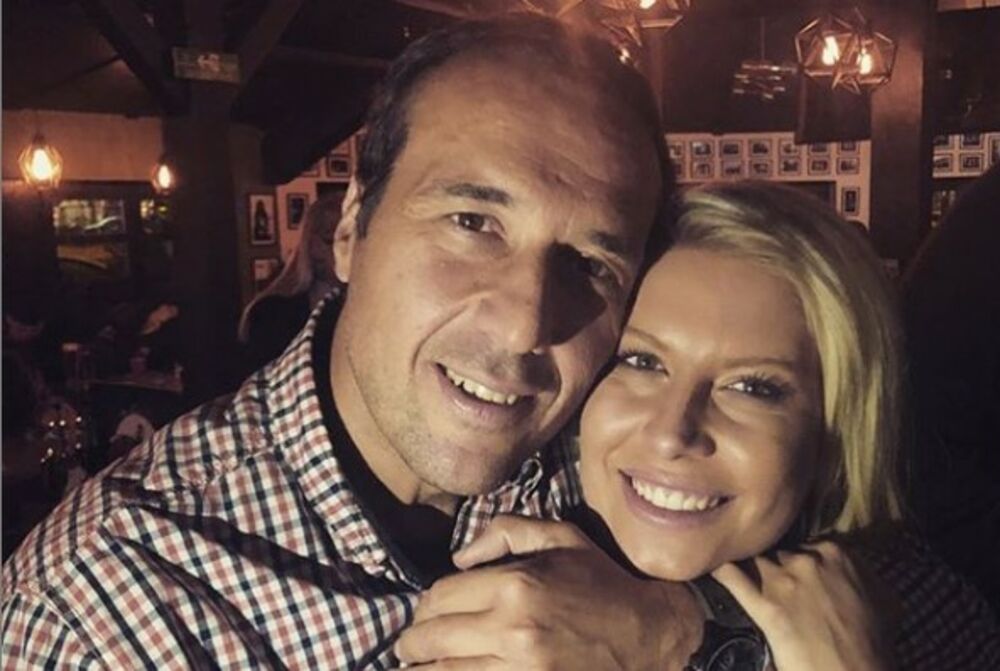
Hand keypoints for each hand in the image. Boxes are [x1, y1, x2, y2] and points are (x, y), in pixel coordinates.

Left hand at [395, 515, 703, 669]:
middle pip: (432, 639)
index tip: (422, 618)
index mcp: (516, 585)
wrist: (652, 633)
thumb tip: (459, 557)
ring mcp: (522, 670)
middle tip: (408, 647)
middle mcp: (514, 629)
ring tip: (417, 668)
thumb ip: (504, 531)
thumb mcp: (561, 538)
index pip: (439, 597)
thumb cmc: (604, 583)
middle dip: (412, 644)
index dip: (423, 609)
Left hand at [713, 541, 895, 670]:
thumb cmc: (875, 645)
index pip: (805, 545)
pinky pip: (732, 578)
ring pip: (755, 561)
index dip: (800, 563)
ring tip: (744, 577)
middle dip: (777, 569)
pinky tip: (708, 565)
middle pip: (779, 552)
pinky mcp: (766, 606)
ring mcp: (784, 581)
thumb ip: (860, 573)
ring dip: (751, 571)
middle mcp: (808, 560)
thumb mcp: (884, 599)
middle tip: (779, 588)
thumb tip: (848, 566)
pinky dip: (719, 570)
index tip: (799, 575)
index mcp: (837, 552)